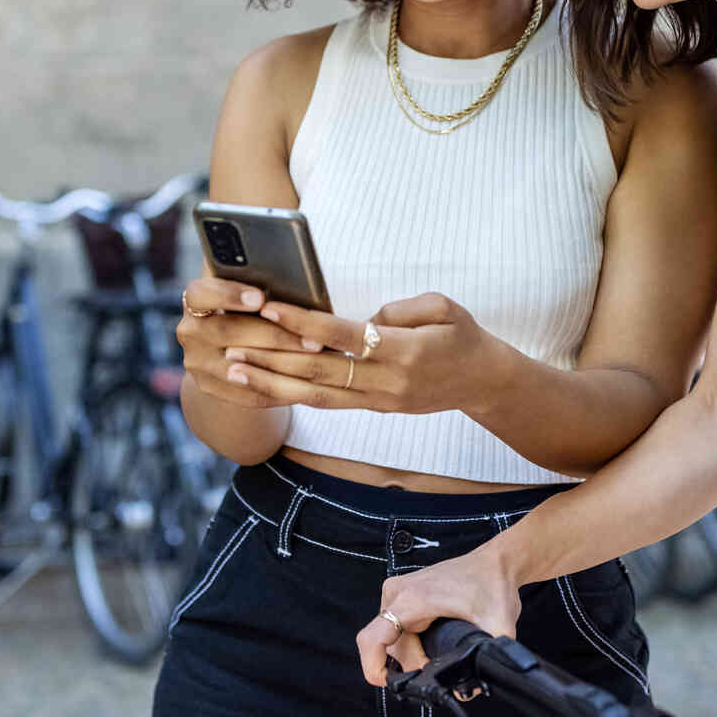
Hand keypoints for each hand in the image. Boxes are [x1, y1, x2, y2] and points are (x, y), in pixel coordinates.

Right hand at [176, 274, 324, 410]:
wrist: (223, 344)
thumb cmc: (247, 305)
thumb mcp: (245, 286)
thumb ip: (255, 277)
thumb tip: (289, 269)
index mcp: (196, 299)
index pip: (201, 294)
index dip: (229, 295)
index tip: (259, 298)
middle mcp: (190, 330)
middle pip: (227, 332)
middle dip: (274, 335)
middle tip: (312, 339)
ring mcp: (197, 362)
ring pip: (239, 367)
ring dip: (281, 366)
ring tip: (314, 362)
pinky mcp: (209, 387)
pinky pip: (246, 393)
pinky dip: (278, 389)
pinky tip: (305, 383)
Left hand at [228, 292, 501, 415]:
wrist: (484, 383)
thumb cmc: (462, 336)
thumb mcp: (442, 307)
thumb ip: (398, 309)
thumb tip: (358, 320)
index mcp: (403, 352)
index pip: (343, 337)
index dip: (305, 324)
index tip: (270, 309)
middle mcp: (386, 383)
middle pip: (320, 372)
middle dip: (272, 359)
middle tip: (232, 347)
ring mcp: (378, 401)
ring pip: (316, 396)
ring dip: (271, 384)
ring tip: (234, 371)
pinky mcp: (373, 409)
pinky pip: (326, 404)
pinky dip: (292, 395)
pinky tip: (264, 386)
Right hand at [353, 543, 521, 685]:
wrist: (495, 563)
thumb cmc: (492, 585)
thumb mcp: (496, 629)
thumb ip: (484, 662)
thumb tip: (467, 691)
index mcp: (413, 600)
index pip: (372, 639)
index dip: (374, 668)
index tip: (393, 684)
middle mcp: (398, 593)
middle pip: (389, 647)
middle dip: (412, 665)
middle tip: (442, 666)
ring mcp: (397, 592)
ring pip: (391, 640)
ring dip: (412, 653)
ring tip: (441, 650)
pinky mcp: (401, 595)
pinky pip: (394, 628)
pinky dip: (410, 642)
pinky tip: (432, 644)